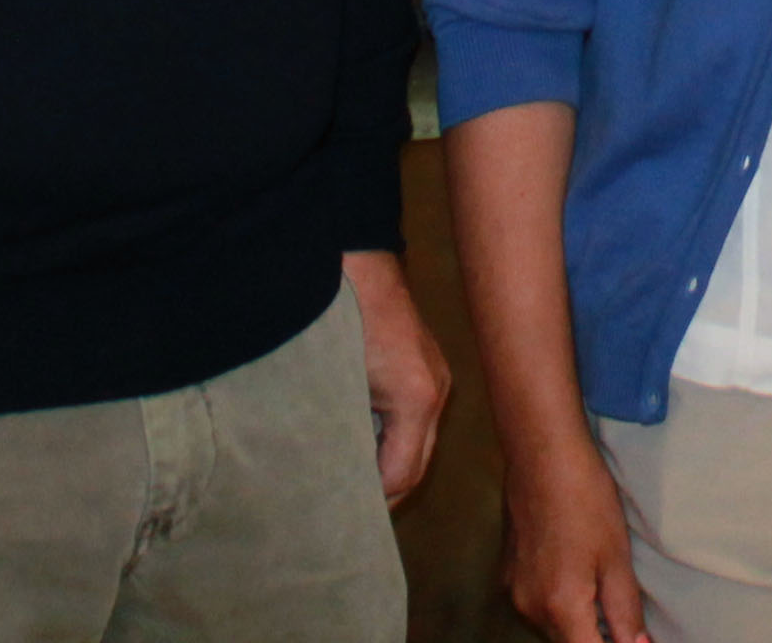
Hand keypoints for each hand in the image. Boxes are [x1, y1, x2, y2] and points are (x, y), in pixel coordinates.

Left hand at [345, 251, 452, 506]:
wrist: (352, 263)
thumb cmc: (338, 321)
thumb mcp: (336, 385)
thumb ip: (345, 434)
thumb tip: (343, 477)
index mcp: (416, 397)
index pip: (401, 473)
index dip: (372, 497)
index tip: (341, 509)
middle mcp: (435, 391)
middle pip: (416, 465)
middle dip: (384, 489)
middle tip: (347, 506)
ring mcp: (434, 377)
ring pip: (417, 444)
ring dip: (388, 464)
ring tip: (351, 480)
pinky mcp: (425, 368)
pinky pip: (415, 421)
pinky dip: (391, 439)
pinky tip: (362, 443)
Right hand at [499, 428, 646, 642]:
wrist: (541, 453)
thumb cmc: (586, 499)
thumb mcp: (616, 558)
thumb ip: (626, 614)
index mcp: (561, 608)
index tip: (632, 637)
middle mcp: (530, 608)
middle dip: (597, 637)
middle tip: (625, 618)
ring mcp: (514, 592)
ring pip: (552, 628)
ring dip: (578, 622)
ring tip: (603, 589)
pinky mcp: (507, 576)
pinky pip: (537, 606)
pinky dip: (560, 603)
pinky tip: (578, 572)